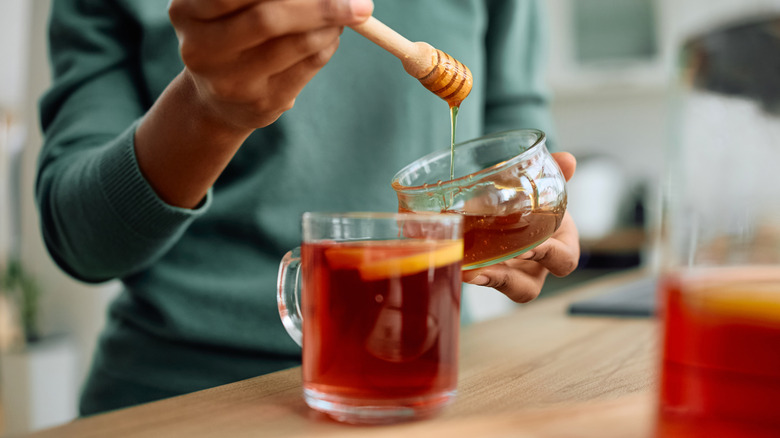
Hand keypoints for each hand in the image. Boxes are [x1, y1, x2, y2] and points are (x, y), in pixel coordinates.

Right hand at [168, 0, 373, 131]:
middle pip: (268, 17)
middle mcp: (201, 49)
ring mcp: (231, 82)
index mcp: (186, 11)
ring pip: (295, 43)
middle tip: (359, 2)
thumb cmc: (232, 32)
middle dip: (320, 4)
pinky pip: (309, 65)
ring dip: (331, 23)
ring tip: (348, 12)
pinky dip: (328, 44)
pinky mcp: (261, 104)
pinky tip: (332, 34)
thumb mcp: (231, 5)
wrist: (217, 100)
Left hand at [461, 152, 579, 302]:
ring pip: (497, 287)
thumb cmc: (538, 204)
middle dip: (506, 281)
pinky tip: (449, 254)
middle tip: (484, 269)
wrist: (517, 208)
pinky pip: (477, 276)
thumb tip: (567, 159)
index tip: (527, 249)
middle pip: (527, 289)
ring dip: (481, 278)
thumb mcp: (547, 189)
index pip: (563, 262)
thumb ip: (557, 174)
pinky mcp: (486, 272)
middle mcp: (535, 269)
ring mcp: (510, 275)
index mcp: (560, 249)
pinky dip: (463, 265)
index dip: (548, 258)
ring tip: (463, 269)